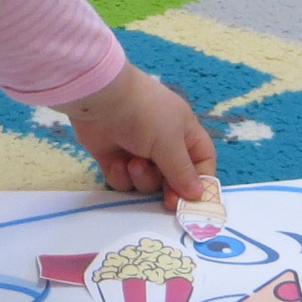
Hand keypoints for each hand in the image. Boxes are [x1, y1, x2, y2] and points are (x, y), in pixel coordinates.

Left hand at [62, 64, 215, 198]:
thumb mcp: (170, 141)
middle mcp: (163, 143)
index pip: (202, 160)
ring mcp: (137, 152)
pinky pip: (124, 181)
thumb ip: (183, 171)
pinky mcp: (113, 159)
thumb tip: (198, 194)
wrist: (99, 100)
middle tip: (167, 202)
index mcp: (184, 132)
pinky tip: (116, 163)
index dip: (202, 180)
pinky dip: (121, 177)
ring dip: (142, 178)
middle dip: (169, 189)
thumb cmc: (144, 114)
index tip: (195, 200)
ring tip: (133, 163)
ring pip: (148, 182)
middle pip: (174, 178)